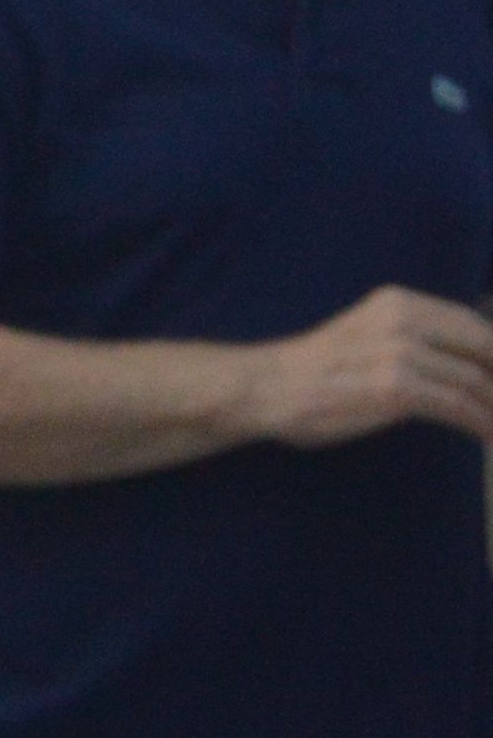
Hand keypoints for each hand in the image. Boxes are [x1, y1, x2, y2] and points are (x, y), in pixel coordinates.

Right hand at [248, 285, 492, 447]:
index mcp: (399, 302)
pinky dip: (480, 423)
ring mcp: (400, 353)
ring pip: (474, 381)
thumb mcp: (369, 333)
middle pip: (483, 348)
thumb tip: (469, 361)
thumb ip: (413, 337)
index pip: (473, 324)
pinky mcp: (395, 389)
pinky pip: (456, 406)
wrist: (266, 387)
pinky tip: (488, 435)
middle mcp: (404, 320)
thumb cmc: (316, 369)